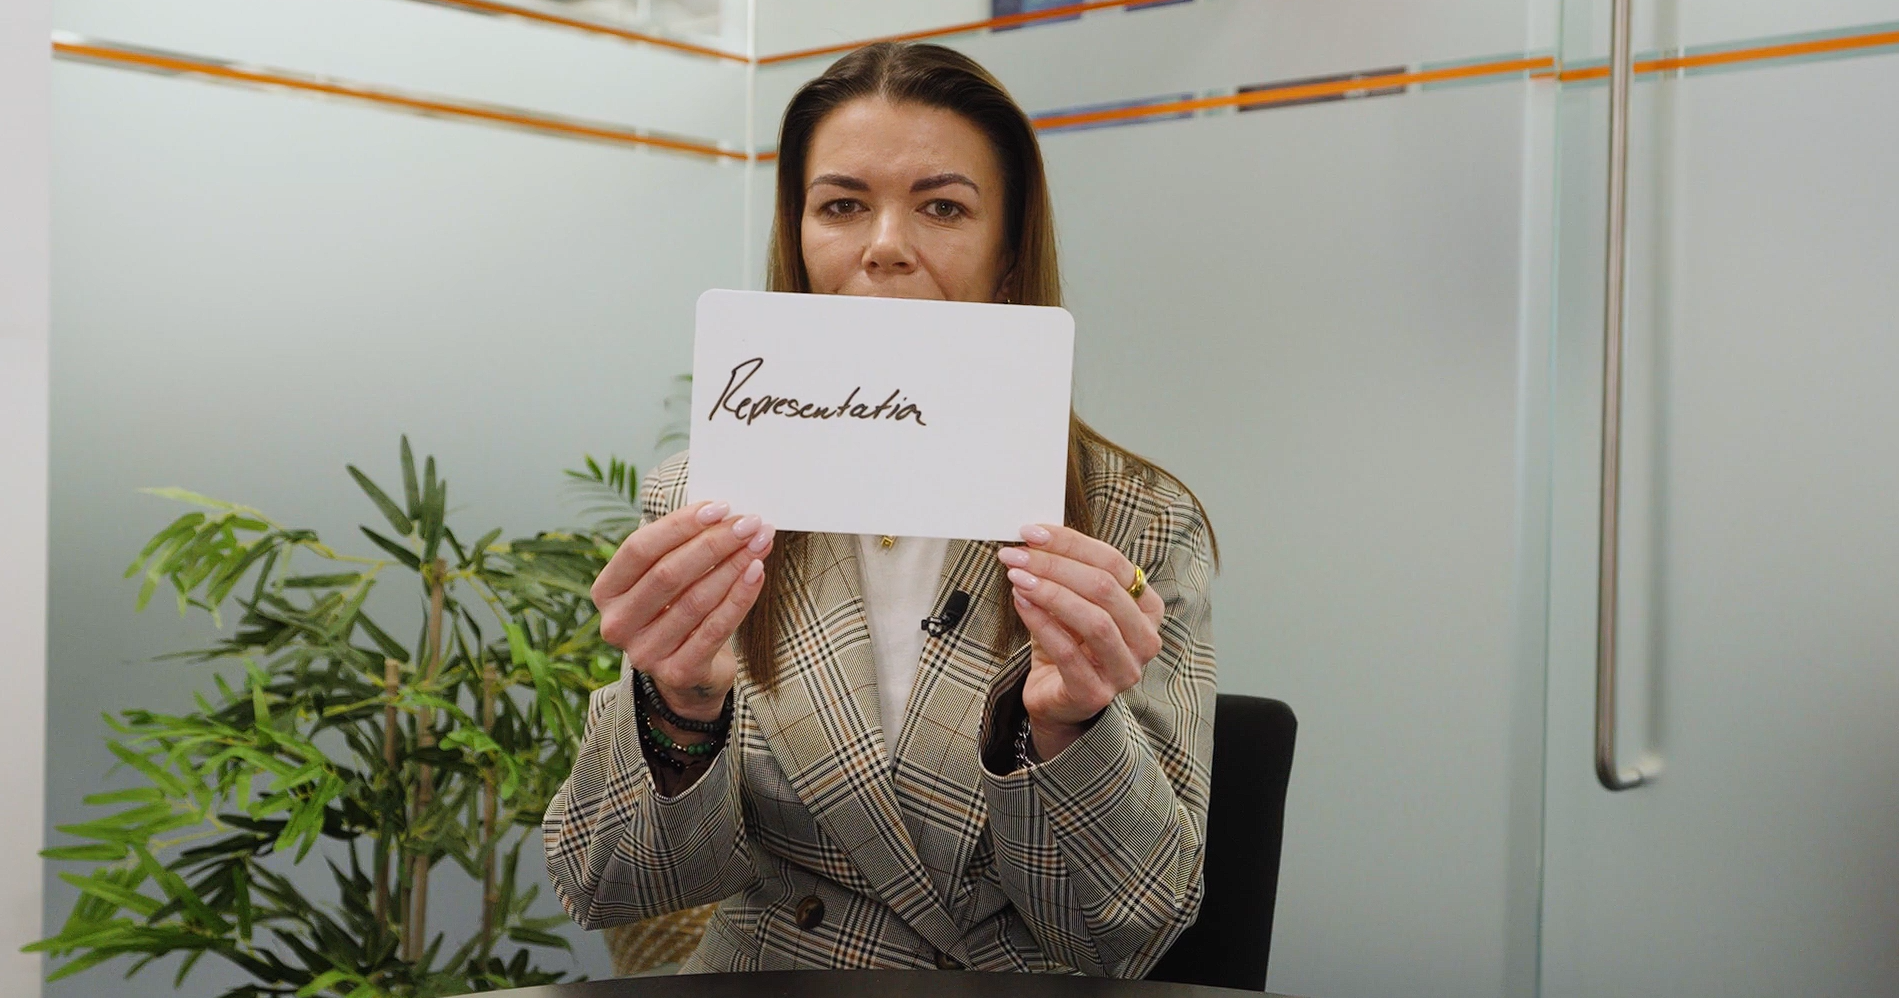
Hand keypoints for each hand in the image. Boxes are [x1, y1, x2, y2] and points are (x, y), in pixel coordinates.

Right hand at [593, 501, 773, 721]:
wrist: (688, 672)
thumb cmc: (677, 609)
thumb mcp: (665, 578)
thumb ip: (680, 546)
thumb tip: (722, 514)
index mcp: (606, 592)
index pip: (639, 548)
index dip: (680, 524)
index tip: (720, 508)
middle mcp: (618, 624)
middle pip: (668, 573)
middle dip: (715, 543)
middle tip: (750, 524)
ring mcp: (645, 652)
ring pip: (696, 600)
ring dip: (733, 566)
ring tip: (760, 544)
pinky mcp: (677, 672)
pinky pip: (715, 628)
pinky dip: (740, 597)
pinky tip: (757, 574)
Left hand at [998, 523, 1163, 759]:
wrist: (1057, 699)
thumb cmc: (1068, 644)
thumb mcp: (1071, 603)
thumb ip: (1064, 574)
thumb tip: (1033, 538)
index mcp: (1147, 608)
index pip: (1114, 564)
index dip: (1072, 543)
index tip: (1032, 532)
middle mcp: (1145, 639)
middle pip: (1105, 588)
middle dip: (1056, 565)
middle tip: (1017, 554)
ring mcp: (1125, 670)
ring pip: (1094, 620)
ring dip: (1050, 592)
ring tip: (1017, 576)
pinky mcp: (1097, 693)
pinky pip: (1069, 652)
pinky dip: (1041, 623)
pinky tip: (1020, 603)